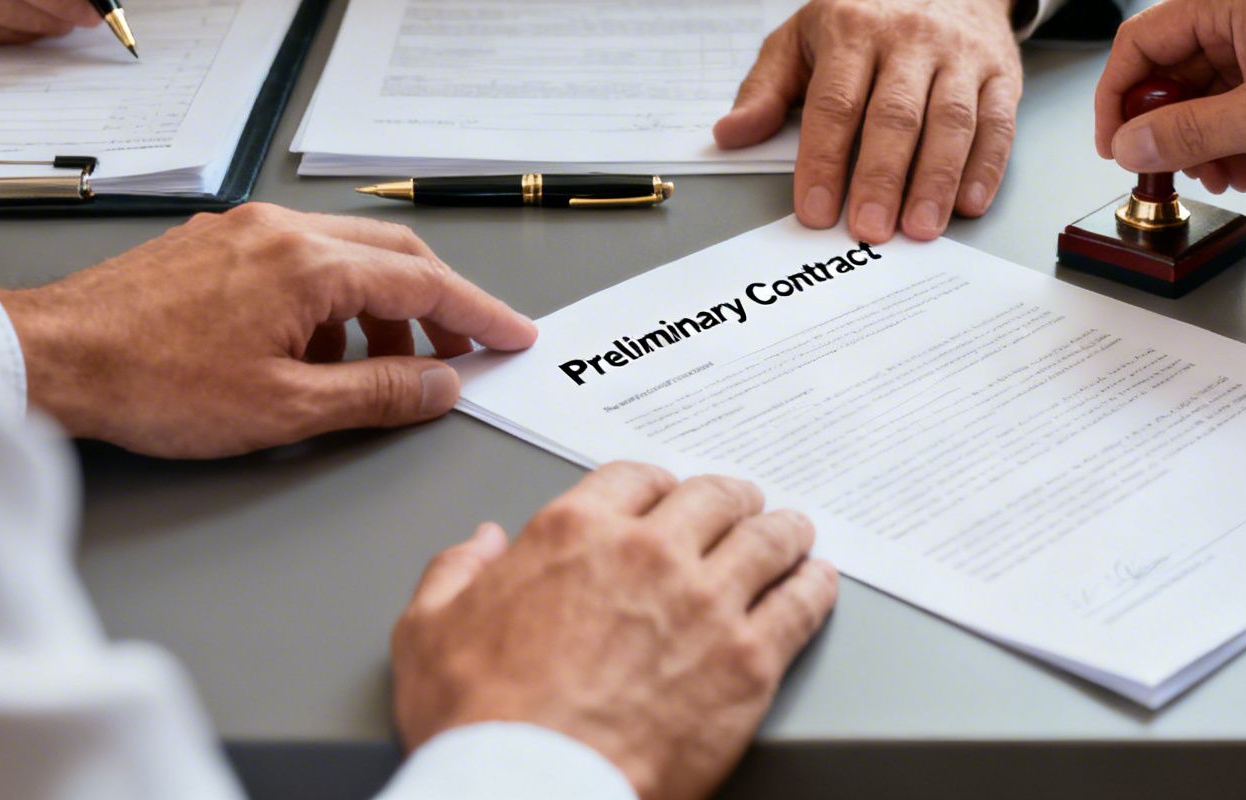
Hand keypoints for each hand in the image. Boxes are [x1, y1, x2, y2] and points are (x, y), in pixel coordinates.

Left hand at [0, 203, 537, 456]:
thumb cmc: (152, 385)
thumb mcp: (284, 409)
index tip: (513, 336)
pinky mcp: (212, 242)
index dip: (478, 315)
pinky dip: (329, 301)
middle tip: (464, 352)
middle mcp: (281, 228)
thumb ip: (377, 393)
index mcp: (309, 263)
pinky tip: (312, 352)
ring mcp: (243, 228)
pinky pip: (298, 260)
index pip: (425, 284)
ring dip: (379, 310)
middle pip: (393, 257)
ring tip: (377, 373)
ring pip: (345, 257)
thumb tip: (440, 385)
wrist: (49, 360)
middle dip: (439, 307)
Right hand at [392, 463, 838, 799]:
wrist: (531, 789)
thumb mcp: (427, 631)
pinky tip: (818, 581)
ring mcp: (708, 603)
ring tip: (793, 532)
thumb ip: (455, 573)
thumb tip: (479, 545)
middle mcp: (651, 553)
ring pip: (768, 539)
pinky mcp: (750, 660)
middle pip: (713, 497)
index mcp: (576, 532)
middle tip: (741, 506)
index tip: (668, 495)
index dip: (658, 484)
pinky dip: (815, 585)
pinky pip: (801, 603)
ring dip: (782, 530)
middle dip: (729, 498)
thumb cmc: (480, 721)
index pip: (636, 477)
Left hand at [714, 0, 1021, 242]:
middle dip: (881, 178)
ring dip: (936, 180)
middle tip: (869, 230)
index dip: (824, 160)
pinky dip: (986, 166)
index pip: (835, 102)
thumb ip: (766, 89)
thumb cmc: (866, 8)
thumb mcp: (802, 33)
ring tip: (920, 228)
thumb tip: (729, 135)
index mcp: (851, 30)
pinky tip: (968, 202)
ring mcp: (960, 54)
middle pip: (896, 116)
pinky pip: (997, 122)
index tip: (815, 209)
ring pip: (951, 122)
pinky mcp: (999, 71)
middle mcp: (909, 39)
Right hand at [1091, 0, 1245, 194]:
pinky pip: (1243, 106)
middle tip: (1174, 171)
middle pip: (1174, 73)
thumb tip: (1130, 144)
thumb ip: (1187, 132)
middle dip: (1172, 130)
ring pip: (1209, 96)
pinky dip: (1242, 140)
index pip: (1142, 42)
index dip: (1119, 97)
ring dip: (1209, 143)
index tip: (1114, 145)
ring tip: (1229, 176)